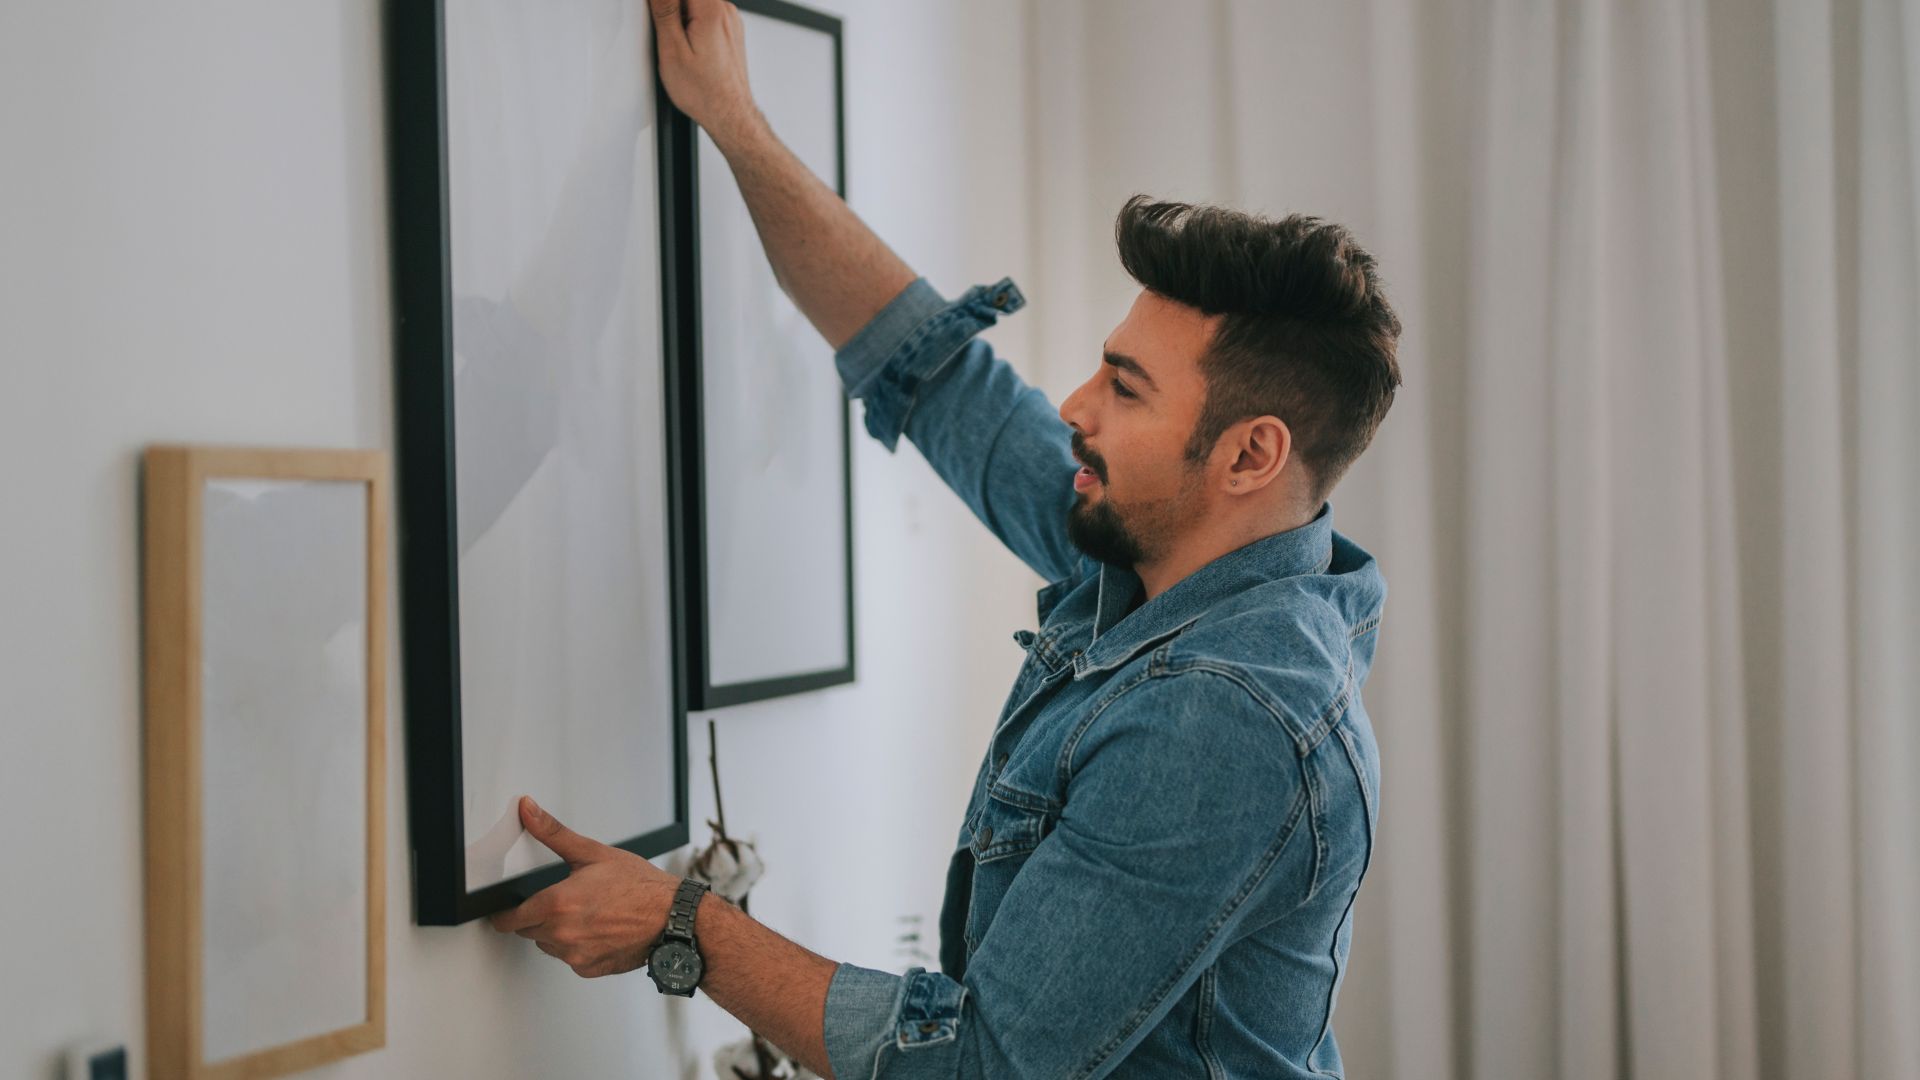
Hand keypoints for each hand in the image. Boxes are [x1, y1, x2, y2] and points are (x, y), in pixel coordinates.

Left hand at [487, 796, 680, 978]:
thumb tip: (528, 811)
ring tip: (586, 913)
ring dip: (557, 931)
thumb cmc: (639, 886)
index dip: (504, 914)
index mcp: (557, 904)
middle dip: (538, 916)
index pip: (509, 919)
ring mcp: (575, 955)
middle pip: (528, 930)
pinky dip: (577, 946)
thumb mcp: (593, 853)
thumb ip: (552, 833)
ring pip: (549, 945)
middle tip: (563, 900)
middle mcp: (562, 934)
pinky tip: (597, 929)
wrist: (672, 917)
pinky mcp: (589, 968)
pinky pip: (570, 958)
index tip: (506, 910)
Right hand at [649, 0, 763, 148]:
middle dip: (671, 9)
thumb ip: (664, 9)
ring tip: (681, 46)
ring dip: (682, 18)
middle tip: (667, 34)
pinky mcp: (731, 32)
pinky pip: (707, 17)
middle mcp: (726, 12)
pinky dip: (694, 26)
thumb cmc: (704, 91)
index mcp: (712, 10)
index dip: (664, 3)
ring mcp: (731, 22)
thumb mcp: (672, 48)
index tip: (659, 16)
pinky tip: (691, 50)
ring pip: (696, 5)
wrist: (728, 114)